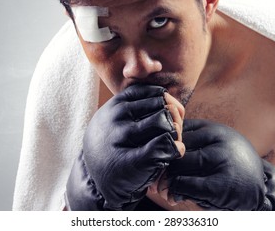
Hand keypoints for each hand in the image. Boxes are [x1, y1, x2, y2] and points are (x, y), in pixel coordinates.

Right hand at [69, 85, 184, 209]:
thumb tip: (176, 105)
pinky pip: (167, 145)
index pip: (153, 92)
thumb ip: (141, 107)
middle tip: (174, 131)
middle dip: (174, 118)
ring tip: (173, 142)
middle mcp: (117, 117)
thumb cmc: (115, 147)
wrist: (97, 182)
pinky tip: (174, 153)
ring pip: (165, 123)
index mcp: (116, 105)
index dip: (166, 103)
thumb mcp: (118, 120)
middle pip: (162, 106)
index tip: (167, 117)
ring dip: (177, 133)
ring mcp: (123, 137)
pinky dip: (177, 148)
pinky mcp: (134, 160)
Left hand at [158, 119, 274, 210]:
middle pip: (175, 148)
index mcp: (215, 130)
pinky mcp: (220, 185)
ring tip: (164, 189)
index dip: (163, 146)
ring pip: (177, 166)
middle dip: (162, 165)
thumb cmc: (232, 169)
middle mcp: (219, 141)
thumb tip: (156, 145)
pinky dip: (174, 192)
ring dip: (165, 180)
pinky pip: (184, 185)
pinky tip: (174, 197)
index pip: (176, 131)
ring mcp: (221, 161)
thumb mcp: (215, 148)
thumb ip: (192, 143)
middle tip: (155, 179)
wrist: (264, 192)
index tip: (156, 158)